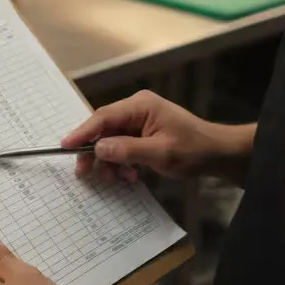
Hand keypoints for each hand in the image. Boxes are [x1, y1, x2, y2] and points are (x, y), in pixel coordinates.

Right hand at [63, 90, 256, 182]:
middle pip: (104, 129)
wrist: (219, 154)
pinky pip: (124, 147)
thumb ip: (127, 150)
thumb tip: (98, 148)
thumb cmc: (193, 150)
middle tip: (85, 173)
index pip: (103, 117)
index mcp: (140, 105)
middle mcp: (138, 109)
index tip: (65, 146)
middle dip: (95, 152)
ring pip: (112, 140)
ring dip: (111, 161)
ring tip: (117, 179)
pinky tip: (130, 176)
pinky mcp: (144, 134)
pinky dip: (122, 162)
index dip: (82, 132)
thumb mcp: (160, 153)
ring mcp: (141, 121)